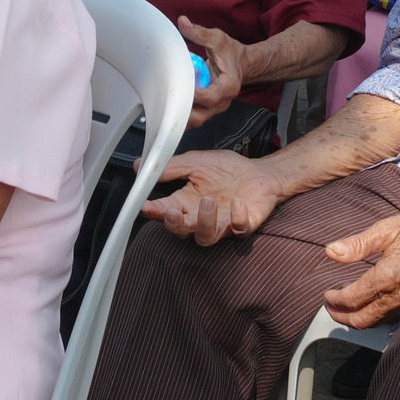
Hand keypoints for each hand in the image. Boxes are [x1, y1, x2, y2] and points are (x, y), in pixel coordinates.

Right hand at [141, 149, 284, 244]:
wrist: (260, 173)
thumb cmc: (226, 169)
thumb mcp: (197, 162)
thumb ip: (171, 167)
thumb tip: (139, 166)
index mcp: (186, 203)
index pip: (165, 211)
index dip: (154, 211)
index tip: (145, 206)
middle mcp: (201, 218)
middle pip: (182, 231)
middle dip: (175, 225)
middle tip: (172, 212)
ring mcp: (222, 224)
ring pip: (206, 237)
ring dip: (204, 223)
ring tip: (208, 202)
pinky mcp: (243, 225)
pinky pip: (238, 229)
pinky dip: (237, 218)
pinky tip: (238, 202)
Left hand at [177, 17, 245, 127]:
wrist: (242, 64)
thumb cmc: (230, 52)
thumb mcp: (218, 39)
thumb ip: (200, 33)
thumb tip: (182, 22)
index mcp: (228, 86)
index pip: (209, 97)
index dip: (192, 93)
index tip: (179, 83)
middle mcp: (222, 102)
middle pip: (200, 116)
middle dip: (182, 109)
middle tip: (167, 95)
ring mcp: (215, 108)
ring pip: (195, 121)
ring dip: (179, 114)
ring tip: (164, 100)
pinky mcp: (208, 109)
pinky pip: (193, 118)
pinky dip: (181, 115)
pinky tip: (168, 105)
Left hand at [321, 210, 399, 328]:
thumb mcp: (388, 229)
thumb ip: (357, 244)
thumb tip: (331, 251)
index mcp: (385, 278)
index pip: (350, 299)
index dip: (334, 299)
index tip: (326, 292)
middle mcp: (396, 297)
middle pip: (360, 320)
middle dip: (341, 316)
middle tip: (330, 306)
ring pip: (376, 323)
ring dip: (356, 319)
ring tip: (346, 308)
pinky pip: (390, 320)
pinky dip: (374, 317)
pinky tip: (371, 306)